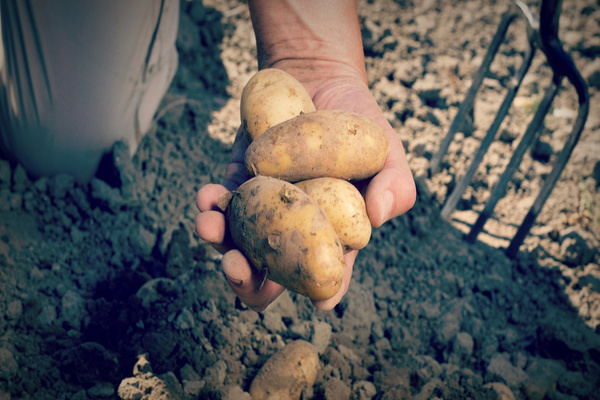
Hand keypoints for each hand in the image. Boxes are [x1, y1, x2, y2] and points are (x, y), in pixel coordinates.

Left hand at [195, 0, 415, 311]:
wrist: (320, 81)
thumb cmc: (359, 123)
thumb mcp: (387, 151)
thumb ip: (396, 184)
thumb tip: (379, 216)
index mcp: (331, 232)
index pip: (328, 272)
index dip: (325, 290)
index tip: (320, 301)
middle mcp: (293, 228)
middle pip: (268, 272)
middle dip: (247, 281)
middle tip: (237, 266)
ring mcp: (263, 208)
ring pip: (236, 242)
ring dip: (217, 241)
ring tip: (210, 223)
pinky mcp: (239, 181)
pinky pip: (220, 203)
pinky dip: (209, 204)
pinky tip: (207, 197)